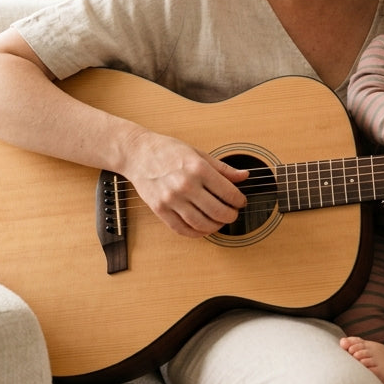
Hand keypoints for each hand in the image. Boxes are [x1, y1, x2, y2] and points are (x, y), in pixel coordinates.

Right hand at [120, 131, 249, 237]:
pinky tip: (203, 228)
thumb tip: (245, 176)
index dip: (239, 201)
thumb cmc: (168, 151)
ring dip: (215, 227)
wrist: (138, 153)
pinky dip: (196, 233)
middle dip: (230, 216)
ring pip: (201, 224)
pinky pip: (182, 229)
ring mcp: (171, 199)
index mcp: (198, 168)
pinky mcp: (159, 209)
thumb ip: (223, 168)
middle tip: (233, 214)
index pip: (228, 193)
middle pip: (217, 211)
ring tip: (219, 222)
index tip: (241, 202)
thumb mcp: (199, 154)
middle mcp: (185, 185)